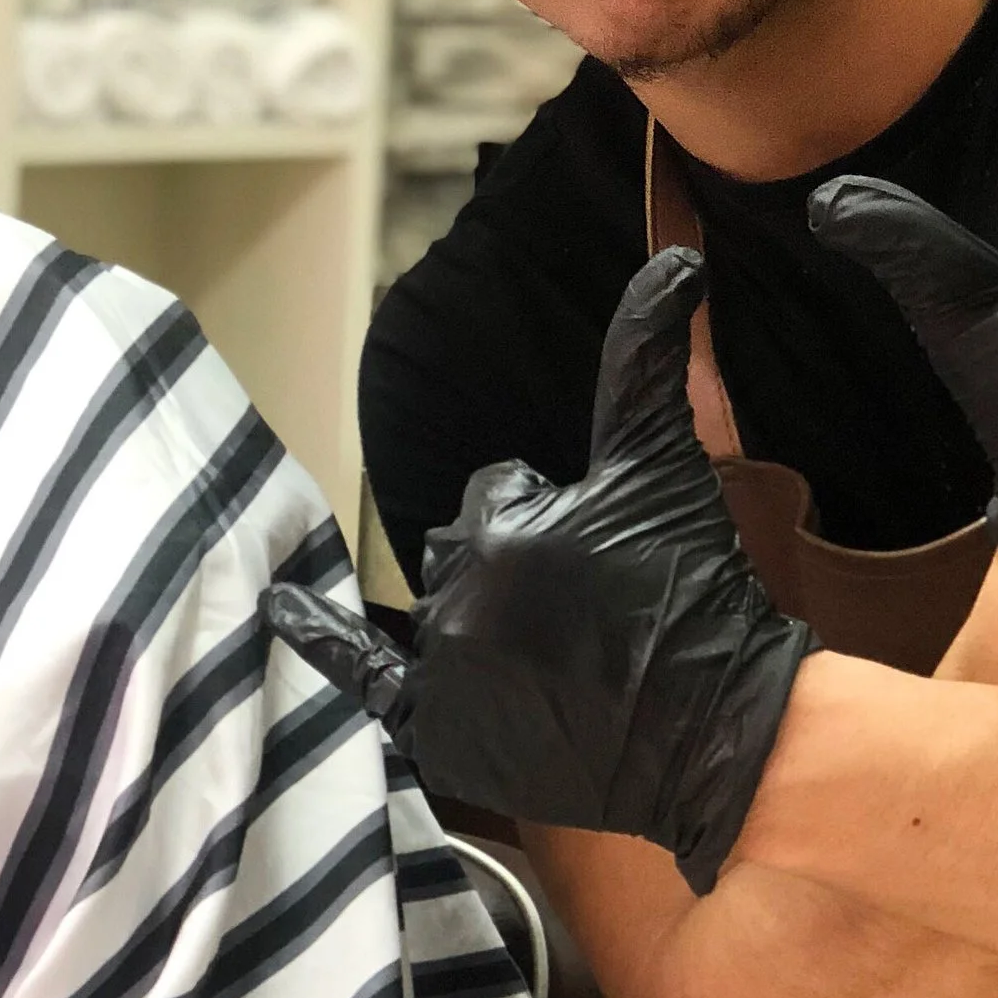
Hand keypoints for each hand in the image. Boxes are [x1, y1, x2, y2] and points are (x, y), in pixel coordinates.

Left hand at [268, 248, 815, 891]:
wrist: (722, 737)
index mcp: (498, 529)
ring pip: (433, 613)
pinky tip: (275, 612)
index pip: (496, 492)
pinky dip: (318, 641)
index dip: (549, 515)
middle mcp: (457, 600)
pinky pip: (363, 678)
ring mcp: (445, 675)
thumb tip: (675, 261)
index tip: (601, 556)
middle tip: (584, 608)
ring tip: (543, 649)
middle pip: (459, 553)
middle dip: (508, 564)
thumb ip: (644, 362)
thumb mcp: (664, 468)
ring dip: (471, 616)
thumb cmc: (696, 597)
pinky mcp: (443, 737)